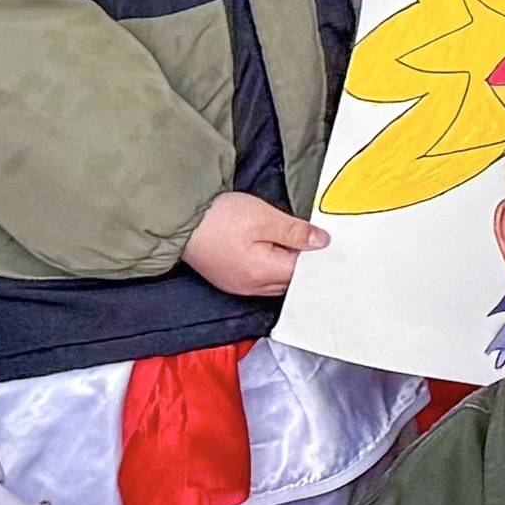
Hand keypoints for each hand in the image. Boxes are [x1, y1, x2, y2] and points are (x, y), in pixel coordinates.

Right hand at [182, 191, 322, 297]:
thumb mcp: (263, 217)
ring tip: (292, 242)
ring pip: (276, 281)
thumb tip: (321, 242)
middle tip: (314, 240)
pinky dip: (271, 266)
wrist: (177, 219)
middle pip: (290, 280)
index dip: (317, 257)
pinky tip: (272, 250)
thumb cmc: (217, 217)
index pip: (303, 272)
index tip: (327, 241)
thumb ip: (295, 232)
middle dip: (303, 262)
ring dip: (287, 265)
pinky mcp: (228, 278)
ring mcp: (238, 285)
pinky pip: (260, 278)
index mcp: (262, 274)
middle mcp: (251, 287)